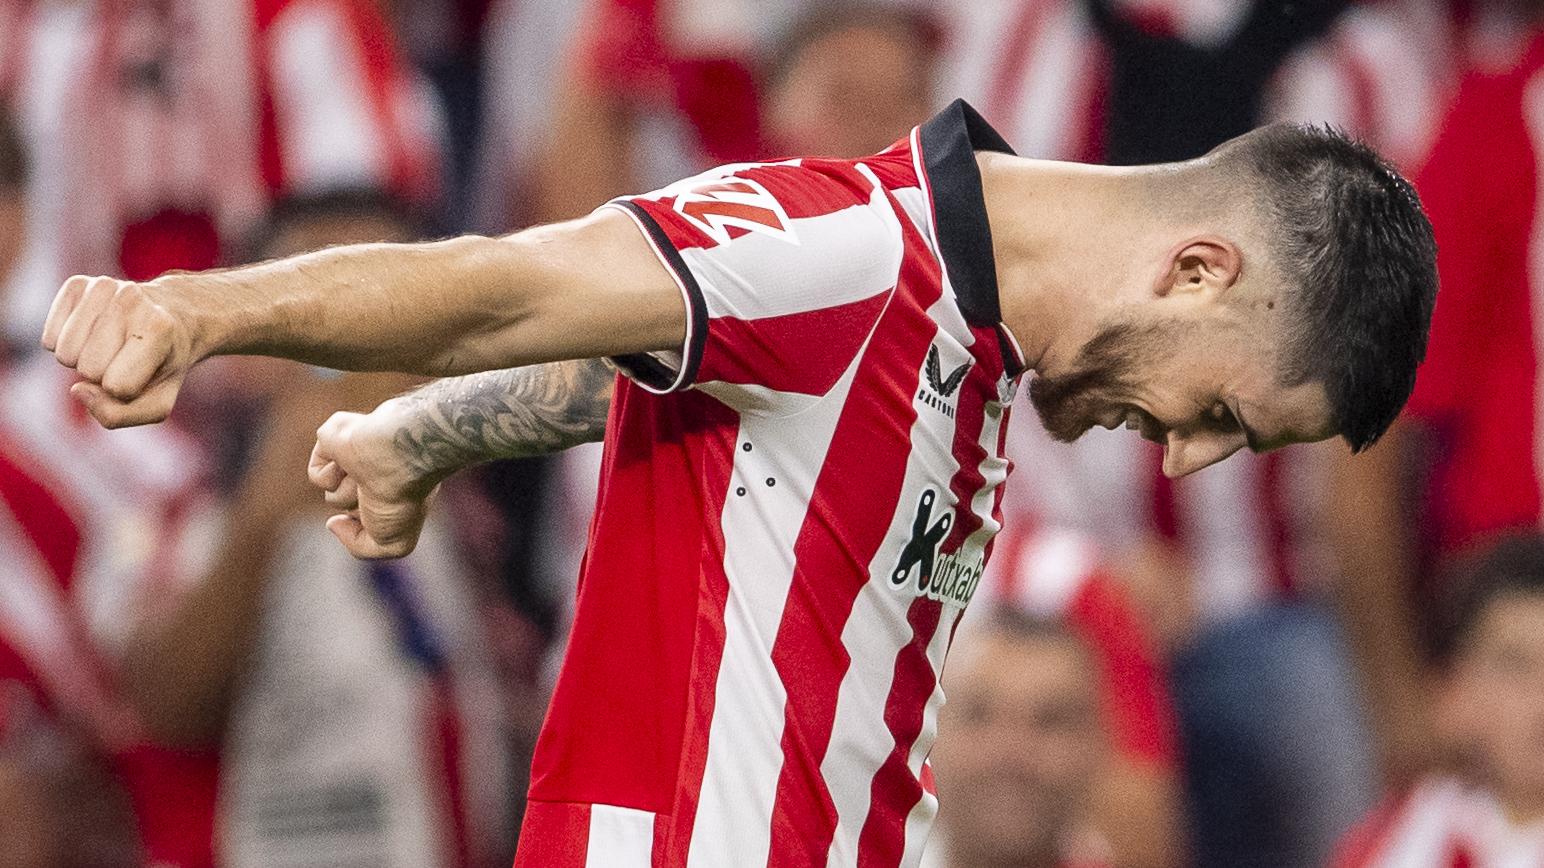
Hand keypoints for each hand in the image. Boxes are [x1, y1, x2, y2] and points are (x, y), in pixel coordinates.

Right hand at [40, 275, 203, 427]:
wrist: (169, 317)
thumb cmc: (160, 364)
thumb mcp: (157, 402)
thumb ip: (119, 415)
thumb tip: (77, 390)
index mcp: (160, 328)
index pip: (118, 386)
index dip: (124, 391)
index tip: (142, 372)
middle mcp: (132, 299)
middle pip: (88, 368)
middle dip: (102, 375)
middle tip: (125, 357)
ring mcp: (103, 286)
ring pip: (64, 353)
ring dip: (81, 359)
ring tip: (109, 345)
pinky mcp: (76, 284)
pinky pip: (49, 338)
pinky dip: (64, 345)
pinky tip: (90, 333)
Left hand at [308, 398, 438, 558]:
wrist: (398, 456)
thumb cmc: (401, 498)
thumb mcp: (394, 544)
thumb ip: (360, 547)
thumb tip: (332, 523)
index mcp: (397, 488)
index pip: (374, 519)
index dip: (381, 526)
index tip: (400, 512)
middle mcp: (377, 471)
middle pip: (352, 510)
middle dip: (360, 510)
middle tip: (379, 491)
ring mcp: (355, 453)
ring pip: (333, 495)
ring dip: (347, 493)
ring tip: (365, 475)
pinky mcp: (333, 437)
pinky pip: (317, 474)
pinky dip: (330, 477)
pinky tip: (348, 464)